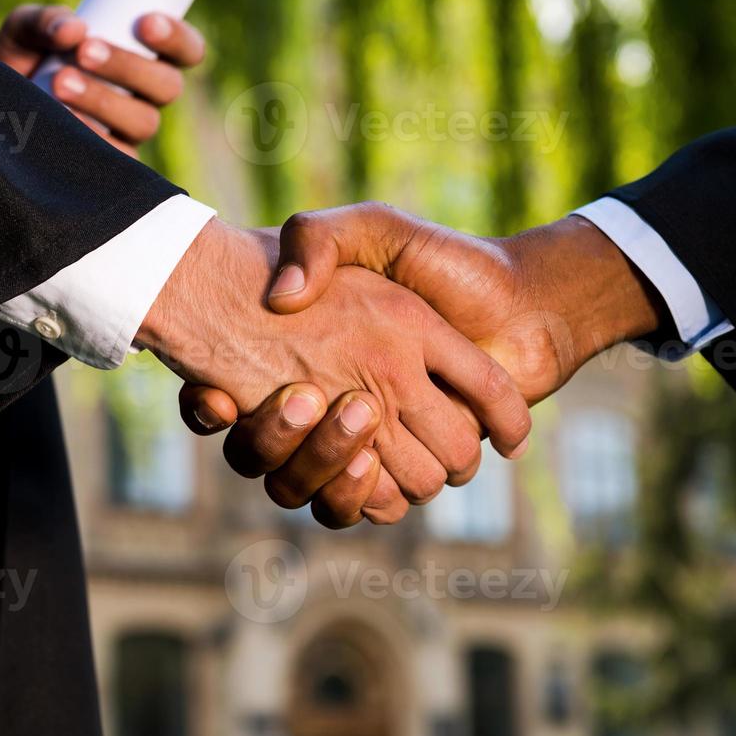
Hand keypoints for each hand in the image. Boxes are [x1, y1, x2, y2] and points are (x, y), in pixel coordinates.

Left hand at [0, 5, 204, 156]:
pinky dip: (93, 140)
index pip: (185, 50)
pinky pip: (118, 161)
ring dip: (106, 101)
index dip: (177, 38)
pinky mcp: (109, 168)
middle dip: (129, 66)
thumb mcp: (23, 31)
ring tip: (59, 84)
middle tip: (84, 51)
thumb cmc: (17, 63)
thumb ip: (43, 21)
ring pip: (143, 121)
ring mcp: (128, 135)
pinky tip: (63, 124)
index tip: (144, 23)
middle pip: (167, 86)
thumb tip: (73, 30)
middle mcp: (144, 98)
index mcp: (142, 58)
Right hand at [182, 203, 665, 522]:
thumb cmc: (450, 263)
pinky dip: (358, 492)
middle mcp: (330, 403)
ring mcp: (367, 442)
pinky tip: (365, 456)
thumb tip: (280, 298)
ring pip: (310, 484)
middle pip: (268, 454)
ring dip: (322, 460)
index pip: (226, 401)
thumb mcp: (372, 228)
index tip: (214, 398)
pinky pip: (361, 506)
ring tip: (350, 412)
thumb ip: (318, 240)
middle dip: (276, 435)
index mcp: (309, 355)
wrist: (528, 305)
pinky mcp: (402, 472)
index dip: (207, 407)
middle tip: (300, 397)